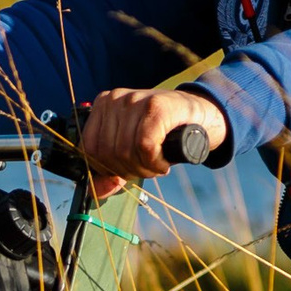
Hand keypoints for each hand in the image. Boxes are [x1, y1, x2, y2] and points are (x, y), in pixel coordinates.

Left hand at [79, 88, 229, 197]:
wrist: (201, 115)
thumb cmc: (164, 133)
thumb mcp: (132, 150)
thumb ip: (110, 170)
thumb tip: (94, 192)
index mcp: (103, 105)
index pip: (89, 148)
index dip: (108, 169)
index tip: (128, 171)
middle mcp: (115, 98)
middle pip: (107, 152)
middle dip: (129, 171)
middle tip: (148, 168)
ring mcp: (135, 99)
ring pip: (125, 151)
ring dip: (145, 169)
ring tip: (157, 164)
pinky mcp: (157, 106)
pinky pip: (145, 147)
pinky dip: (155, 163)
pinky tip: (164, 162)